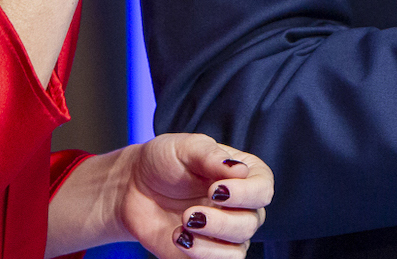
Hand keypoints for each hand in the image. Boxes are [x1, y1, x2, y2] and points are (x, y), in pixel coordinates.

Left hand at [117, 135, 272, 255]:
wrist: (133, 187)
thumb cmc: (165, 161)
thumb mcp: (186, 148)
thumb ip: (211, 156)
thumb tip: (240, 170)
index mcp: (245, 175)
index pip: (263, 190)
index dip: (245, 194)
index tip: (215, 189)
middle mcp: (242, 206)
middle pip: (252, 222)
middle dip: (222, 222)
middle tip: (190, 213)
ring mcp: (225, 233)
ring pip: (238, 250)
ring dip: (209, 242)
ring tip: (182, 225)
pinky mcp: (207, 252)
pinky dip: (200, 255)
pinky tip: (179, 238)